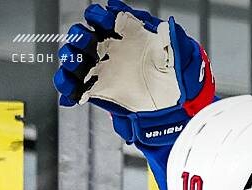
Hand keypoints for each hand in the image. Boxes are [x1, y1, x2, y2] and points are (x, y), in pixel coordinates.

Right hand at [55, 2, 213, 148]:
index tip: (104, 19)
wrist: (181, 111)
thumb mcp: (183, 55)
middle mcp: (113, 51)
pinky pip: (78, 88)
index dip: (101, 17)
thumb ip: (174, 38)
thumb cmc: (181, 80)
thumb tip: (170, 26)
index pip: (107, 20)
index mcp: (127, 37)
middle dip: (80, 36)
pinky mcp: (101, 92)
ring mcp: (105, 71)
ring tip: (72, 62)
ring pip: (77, 60)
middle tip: (84, 40)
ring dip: (70, 59)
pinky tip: (69, 91)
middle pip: (85, 38)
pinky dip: (69, 88)